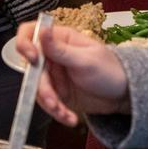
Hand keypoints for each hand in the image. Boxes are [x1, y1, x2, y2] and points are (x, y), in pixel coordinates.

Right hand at [15, 21, 130, 126]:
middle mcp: (53, 55)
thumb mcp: (86, 60)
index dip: (25, 43)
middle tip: (54, 101)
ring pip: (37, 89)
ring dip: (50, 104)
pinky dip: (57, 112)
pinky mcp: (57, 92)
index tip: (32, 58)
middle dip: (42, 88)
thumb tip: (42, 31)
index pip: (31, 32)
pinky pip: (48, 103)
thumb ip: (60, 49)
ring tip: (65, 113)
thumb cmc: (110, 70)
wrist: (123, 96)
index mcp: (60, 39)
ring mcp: (54, 74)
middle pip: (32, 68)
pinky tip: (70, 118)